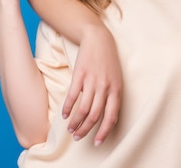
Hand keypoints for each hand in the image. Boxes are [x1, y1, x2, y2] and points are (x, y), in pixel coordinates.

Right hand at [64, 27, 121, 145]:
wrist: (98, 39)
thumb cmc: (108, 60)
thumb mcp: (116, 79)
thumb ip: (113, 97)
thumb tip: (109, 118)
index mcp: (116, 90)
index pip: (111, 116)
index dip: (104, 132)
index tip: (97, 142)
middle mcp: (105, 87)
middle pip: (95, 116)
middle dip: (86, 130)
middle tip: (78, 137)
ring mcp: (92, 81)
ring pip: (83, 109)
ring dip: (75, 122)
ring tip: (70, 129)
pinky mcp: (80, 75)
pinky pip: (73, 96)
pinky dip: (68, 108)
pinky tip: (64, 115)